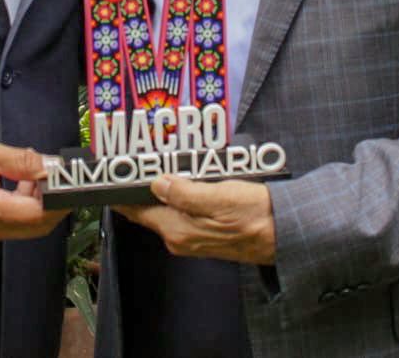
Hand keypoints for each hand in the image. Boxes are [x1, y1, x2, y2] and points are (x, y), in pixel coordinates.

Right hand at [0, 134, 67, 243]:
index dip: (59, 198)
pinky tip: (16, 184)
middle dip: (53, 203)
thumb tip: (50, 166)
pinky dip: (22, 207)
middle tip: (54, 176)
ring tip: (30, 174)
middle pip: (36, 226)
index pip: (39, 214)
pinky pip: (10, 225)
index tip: (68, 179)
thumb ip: (19, 161)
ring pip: (25, 227)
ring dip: (37, 204)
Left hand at [116, 176, 275, 264]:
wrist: (286, 233)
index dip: (122, 192)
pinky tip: (184, 180)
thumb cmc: (256, 215)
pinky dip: (178, 196)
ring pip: (166, 210)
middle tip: (135, 159)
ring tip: (157, 164)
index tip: (111, 174)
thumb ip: (185, 192)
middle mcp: (180, 239)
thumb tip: (157, 184)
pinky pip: (183, 213)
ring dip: (161, 189)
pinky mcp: (206, 235)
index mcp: (178, 230)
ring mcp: (193, 239)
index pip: (137, 210)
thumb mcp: (219, 197)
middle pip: (150, 210)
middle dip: (141, 186)